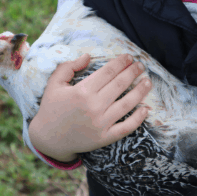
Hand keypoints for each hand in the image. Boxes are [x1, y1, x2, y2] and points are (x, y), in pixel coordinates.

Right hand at [28, 53, 150, 160]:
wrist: (48, 139)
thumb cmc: (51, 108)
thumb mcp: (54, 83)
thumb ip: (69, 66)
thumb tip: (88, 56)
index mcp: (82, 91)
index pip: (108, 72)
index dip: (121, 63)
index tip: (129, 57)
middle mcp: (93, 106)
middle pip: (120, 84)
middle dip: (133, 72)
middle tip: (141, 65)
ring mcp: (100, 123)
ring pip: (127, 104)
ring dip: (140, 91)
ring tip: (148, 82)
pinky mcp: (104, 138)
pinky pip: (126, 127)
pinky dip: (138, 119)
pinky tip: (145, 109)